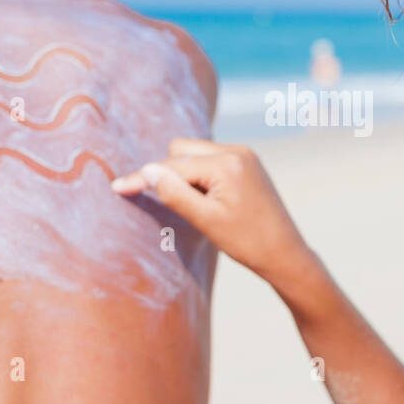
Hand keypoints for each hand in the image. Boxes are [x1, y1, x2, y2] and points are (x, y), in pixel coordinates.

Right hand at [111, 138, 312, 287]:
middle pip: (180, 150)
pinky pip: (210, 159)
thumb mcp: (205, 221)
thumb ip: (175, 193)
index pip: (173, 165)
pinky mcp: (248, 163)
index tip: (117, 187)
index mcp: (226, 164)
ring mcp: (244, 155)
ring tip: (194, 206)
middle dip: (167, 173)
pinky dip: (199, 174)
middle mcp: (236, 151)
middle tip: (167, 204)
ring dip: (183, 173)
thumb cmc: (247, 242)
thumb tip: (148, 170)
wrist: (285, 253)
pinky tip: (205, 198)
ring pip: (194, 153)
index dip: (144, 178)